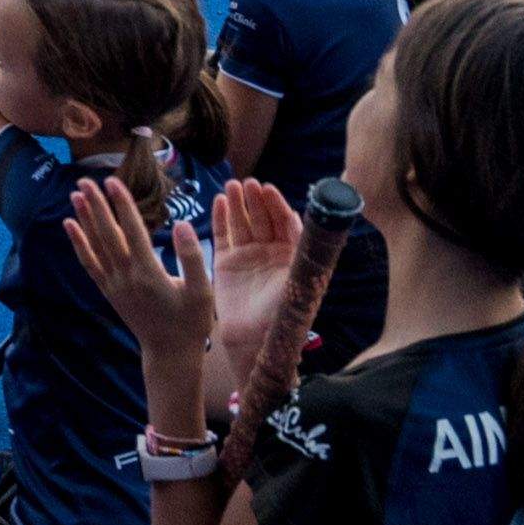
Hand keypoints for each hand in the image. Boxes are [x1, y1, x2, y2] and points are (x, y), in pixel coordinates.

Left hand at [65, 172, 213, 359]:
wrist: (170, 353)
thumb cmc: (191, 322)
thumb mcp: (202, 292)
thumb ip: (193, 257)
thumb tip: (181, 224)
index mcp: (149, 273)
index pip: (132, 231)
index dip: (122, 205)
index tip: (113, 181)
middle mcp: (126, 277)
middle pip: (107, 234)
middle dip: (96, 205)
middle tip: (85, 180)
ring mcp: (114, 284)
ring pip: (95, 246)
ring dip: (84, 219)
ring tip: (75, 194)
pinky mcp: (109, 291)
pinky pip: (89, 263)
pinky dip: (79, 243)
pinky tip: (71, 226)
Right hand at [201, 176, 303, 363]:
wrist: (255, 341)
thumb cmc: (282, 315)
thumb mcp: (297, 281)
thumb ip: (300, 250)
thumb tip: (303, 218)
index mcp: (291, 256)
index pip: (286, 223)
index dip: (277, 205)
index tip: (269, 189)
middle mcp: (270, 253)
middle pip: (263, 219)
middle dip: (257, 200)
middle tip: (248, 183)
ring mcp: (247, 257)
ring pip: (242, 223)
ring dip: (239, 204)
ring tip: (233, 185)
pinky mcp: (225, 264)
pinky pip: (222, 236)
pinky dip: (220, 218)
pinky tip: (220, 201)